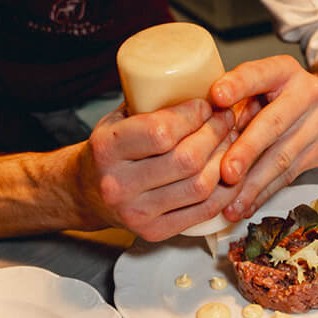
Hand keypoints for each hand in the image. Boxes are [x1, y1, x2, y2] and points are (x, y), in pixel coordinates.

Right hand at [79, 99, 243, 240]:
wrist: (86, 193)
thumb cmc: (109, 151)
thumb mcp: (116, 120)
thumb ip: (150, 106)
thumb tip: (202, 85)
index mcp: (106, 148)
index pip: (161, 132)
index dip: (193, 116)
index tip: (206, 105)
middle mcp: (118, 184)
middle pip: (186, 160)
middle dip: (216, 134)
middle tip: (226, 120)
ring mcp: (136, 212)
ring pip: (199, 186)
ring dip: (224, 160)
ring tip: (231, 142)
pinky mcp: (154, 232)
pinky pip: (203, 211)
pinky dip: (224, 190)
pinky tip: (229, 172)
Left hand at [209, 56, 317, 220]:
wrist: (314, 107)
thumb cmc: (269, 97)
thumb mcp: (250, 88)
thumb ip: (229, 101)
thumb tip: (191, 124)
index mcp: (284, 69)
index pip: (259, 74)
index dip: (238, 85)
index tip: (216, 96)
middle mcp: (308, 91)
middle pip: (273, 124)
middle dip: (247, 151)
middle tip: (226, 173)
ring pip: (282, 157)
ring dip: (253, 184)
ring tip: (230, 202)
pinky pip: (288, 176)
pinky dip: (263, 194)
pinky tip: (245, 205)